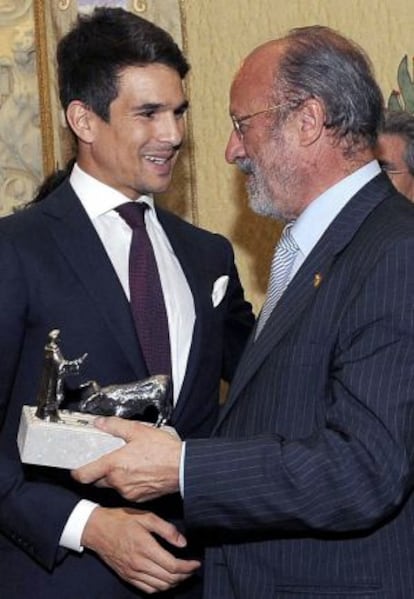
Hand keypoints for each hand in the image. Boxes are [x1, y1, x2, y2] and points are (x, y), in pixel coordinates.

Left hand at [72, 417, 180, 501]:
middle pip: (97, 481)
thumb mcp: (138, 431)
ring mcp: (128, 492)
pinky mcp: (139, 498)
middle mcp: (118, 481)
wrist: (183, 468)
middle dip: (99, 472)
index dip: (77, 472)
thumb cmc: (163, 450)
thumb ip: (116, 426)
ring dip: (116, 478)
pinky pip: (127, 491)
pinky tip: (139, 473)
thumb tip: (100, 423)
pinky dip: (128, 484)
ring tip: (128, 464)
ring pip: (113, 486)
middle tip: (108, 460)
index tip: (78, 467)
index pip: (84, 475)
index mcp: (114, 464)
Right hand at [83, 506, 199, 593]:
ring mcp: (132, 572)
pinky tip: (166, 580)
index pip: (173, 566)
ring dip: (174, 583)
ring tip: (182, 574)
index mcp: (145, 548)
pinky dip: (160, 588)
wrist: (96, 529)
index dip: (188, 567)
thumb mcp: (146, 516)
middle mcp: (139, 564)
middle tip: (192, 568)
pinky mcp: (127, 576)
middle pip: (168, 579)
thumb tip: (182, 542)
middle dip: (184, 576)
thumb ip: (166, 529)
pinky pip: (147, 589)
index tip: (196, 563)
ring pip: (159, 586)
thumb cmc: (121, 520)